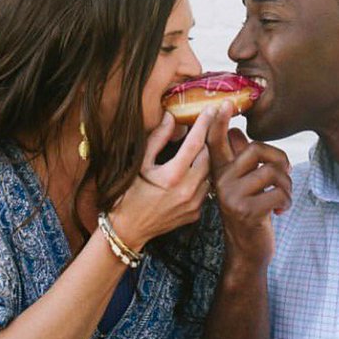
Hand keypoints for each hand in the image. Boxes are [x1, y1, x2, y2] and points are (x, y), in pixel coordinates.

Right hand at [111, 109, 213, 250]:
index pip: (195, 143)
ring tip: (197, 149)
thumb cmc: (129, 194)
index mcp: (173, 176)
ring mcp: (194, 204)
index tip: (210, 109)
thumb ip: (158, 138)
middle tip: (204, 128)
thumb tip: (171, 117)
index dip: (204, 123)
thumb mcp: (140, 163)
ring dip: (205, 160)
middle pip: (208, 156)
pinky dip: (201, 177)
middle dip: (206, 141)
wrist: (128, 229)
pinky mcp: (196, 213)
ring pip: (210, 173)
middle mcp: (188, 191)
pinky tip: (191, 172)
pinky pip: (206, 189)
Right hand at [207, 101, 291, 269]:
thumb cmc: (249, 211)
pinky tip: (281, 210)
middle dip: (279, 161)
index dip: (218, 122)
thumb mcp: (241, 185)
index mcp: (220, 171)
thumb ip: (239, 159)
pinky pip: (278, 193)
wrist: (247, 252)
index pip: (215, 142)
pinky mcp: (247, 212)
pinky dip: (287, 201)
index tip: (223, 104)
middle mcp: (222, 181)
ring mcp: (232, 197)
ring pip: (271, 172)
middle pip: (256, 150)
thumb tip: (237, 132)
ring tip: (283, 197)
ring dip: (286, 185)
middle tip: (283, 178)